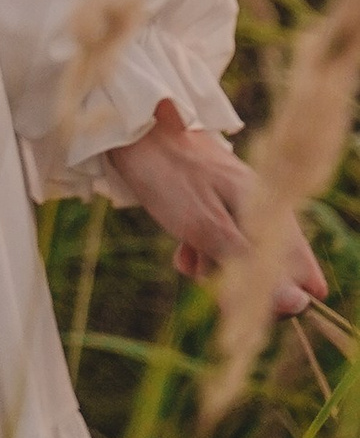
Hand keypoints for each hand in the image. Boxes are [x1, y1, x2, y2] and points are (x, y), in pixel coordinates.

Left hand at [105, 96, 326, 308]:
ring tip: (190, 253)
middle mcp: (264, 208)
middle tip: (209, 268)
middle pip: (270, 267)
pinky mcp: (219, 204)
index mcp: (271, 210)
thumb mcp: (207, 227)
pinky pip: (219, 242)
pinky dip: (202, 251)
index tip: (250, 302)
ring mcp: (241, 205)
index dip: (283, 296)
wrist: (135, 133)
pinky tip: (182, 250)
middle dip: (239, 280)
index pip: (303, 269)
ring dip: (214, 266)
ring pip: (240, 257)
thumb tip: (299, 304)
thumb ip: (250, 264)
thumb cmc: (171, 178)